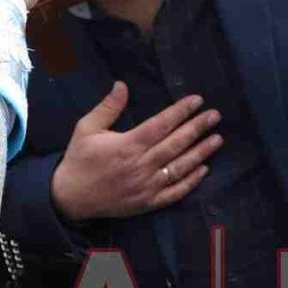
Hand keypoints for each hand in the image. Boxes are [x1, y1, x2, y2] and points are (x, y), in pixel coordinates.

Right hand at [49, 83, 222, 220]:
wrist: (69, 198)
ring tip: (217, 139)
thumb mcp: (86, 128)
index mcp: (127, 145)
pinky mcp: (148, 203)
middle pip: (176, 144)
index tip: (197, 100)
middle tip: (215, 116)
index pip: (161, 124)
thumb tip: (122, 84)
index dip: (181, 111)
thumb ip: (108, 107)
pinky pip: (174, 192)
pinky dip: (191, 182)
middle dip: (197, 128)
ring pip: (180, 167)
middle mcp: (141, 165)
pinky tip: (204, 170)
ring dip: (201, 153)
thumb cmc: (79, 160)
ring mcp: (146, 186)